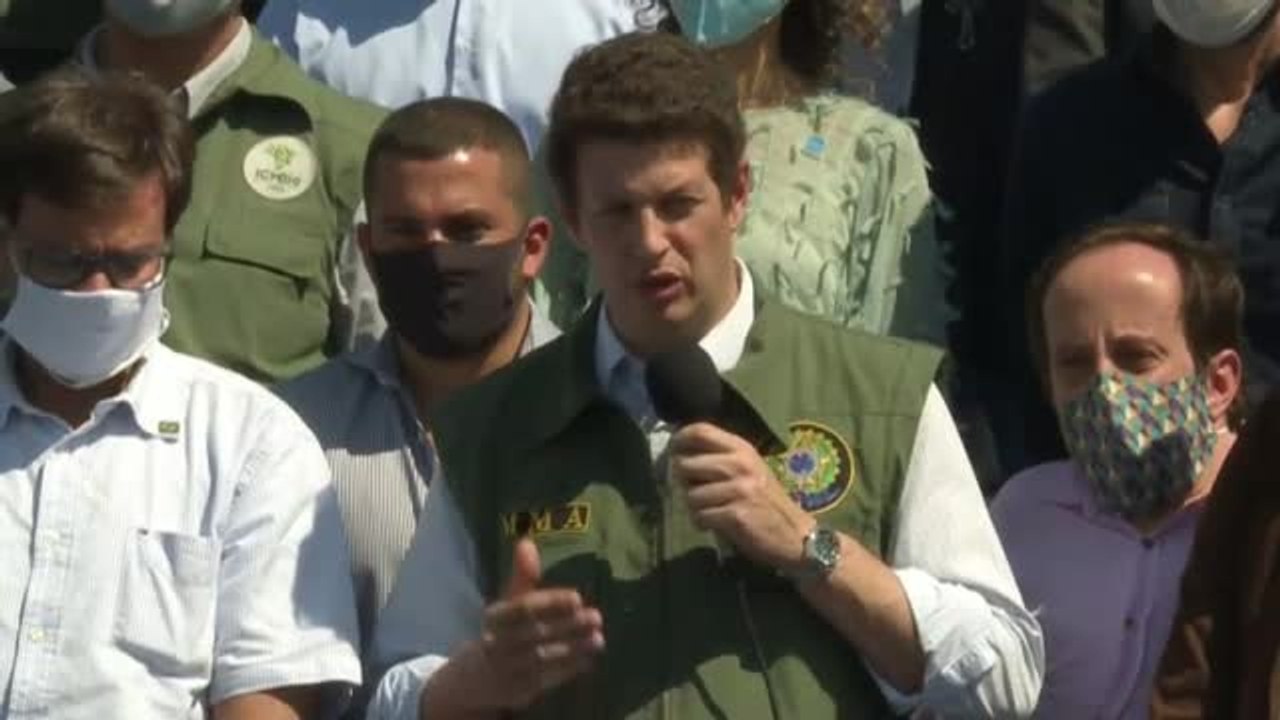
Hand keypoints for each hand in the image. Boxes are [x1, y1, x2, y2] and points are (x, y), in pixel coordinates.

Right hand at [437, 539, 604, 712]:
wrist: (472, 680)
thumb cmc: (499, 633)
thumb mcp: (506, 605)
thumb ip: (521, 577)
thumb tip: (526, 542)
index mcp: (492, 619)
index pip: (521, 609)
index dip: (549, 603)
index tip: (576, 597)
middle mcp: (494, 645)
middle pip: (534, 634)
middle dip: (567, 626)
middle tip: (596, 616)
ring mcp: (505, 671)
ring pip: (542, 658)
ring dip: (573, 648)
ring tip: (598, 638)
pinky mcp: (517, 692)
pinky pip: (546, 679)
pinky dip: (568, 669)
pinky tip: (588, 658)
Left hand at [669, 422, 814, 572]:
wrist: (795, 535)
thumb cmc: (766, 502)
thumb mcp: (748, 470)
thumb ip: (719, 459)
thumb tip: (677, 456)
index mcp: (742, 449)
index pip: (700, 430)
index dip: (679, 440)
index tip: (673, 452)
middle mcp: (740, 464)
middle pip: (686, 464)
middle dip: (683, 482)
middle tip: (695, 492)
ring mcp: (739, 489)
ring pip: (690, 495)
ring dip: (695, 508)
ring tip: (710, 511)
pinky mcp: (736, 514)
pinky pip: (700, 516)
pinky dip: (702, 523)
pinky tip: (715, 524)